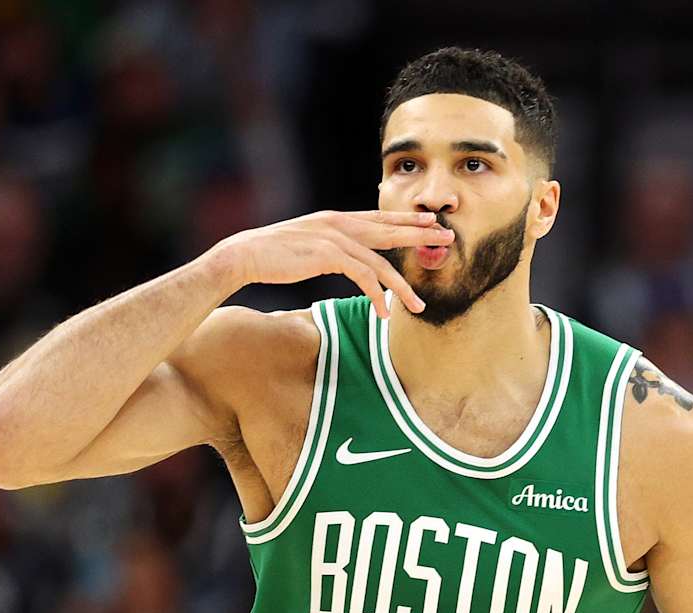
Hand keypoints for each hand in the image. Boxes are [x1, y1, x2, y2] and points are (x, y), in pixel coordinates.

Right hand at [212, 210, 452, 317]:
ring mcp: (334, 238)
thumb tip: (343, 257)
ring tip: (419, 304)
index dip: (406, 220)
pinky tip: (384, 313)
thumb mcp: (306, 245)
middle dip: (420, 235)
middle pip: (389, 230)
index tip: (429, 222)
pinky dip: (376, 296)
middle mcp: (339, 224)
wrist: (245, 255)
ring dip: (402, 286)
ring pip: (381, 261)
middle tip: (447, 238)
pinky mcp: (328, 255)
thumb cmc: (272, 255)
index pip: (378, 218)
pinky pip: (363, 276)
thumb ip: (328, 246)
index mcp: (335, 219)